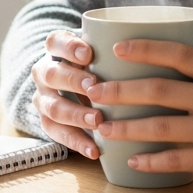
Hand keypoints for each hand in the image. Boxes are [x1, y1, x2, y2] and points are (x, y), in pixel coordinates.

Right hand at [29, 30, 102, 158]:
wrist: (74, 85)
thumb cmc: (97, 64)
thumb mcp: (100, 52)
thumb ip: (112, 52)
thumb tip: (149, 53)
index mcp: (56, 50)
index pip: (55, 42)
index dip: (69, 47)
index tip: (88, 54)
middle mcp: (44, 73)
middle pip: (52, 75)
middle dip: (73, 82)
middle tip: (94, 88)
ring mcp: (43, 98)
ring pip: (52, 107)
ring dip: (76, 115)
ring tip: (98, 121)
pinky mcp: (47, 122)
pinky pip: (57, 134)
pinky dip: (77, 142)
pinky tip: (94, 150)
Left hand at [85, 40, 192, 189]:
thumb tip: (164, 68)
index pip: (180, 54)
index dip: (146, 48)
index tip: (118, 48)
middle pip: (160, 90)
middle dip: (121, 91)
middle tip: (95, 91)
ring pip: (161, 128)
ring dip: (127, 128)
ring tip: (103, 127)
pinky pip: (177, 160)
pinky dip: (151, 161)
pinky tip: (133, 160)